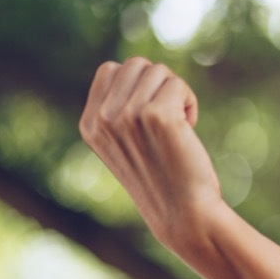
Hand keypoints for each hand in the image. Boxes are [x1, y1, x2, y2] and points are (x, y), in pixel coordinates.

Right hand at [79, 57, 222, 251]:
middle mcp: (103, 118)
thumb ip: (120, 110)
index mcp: (89, 124)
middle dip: (159, 85)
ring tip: (179, 126)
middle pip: (136, 65)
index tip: (151, 114)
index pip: (110, 69)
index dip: (139, 84)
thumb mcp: (126, 143)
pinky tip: (188, 129)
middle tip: (169, 119)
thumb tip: (135, 68)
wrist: (183, 214)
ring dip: (176, 93)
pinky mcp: (157, 115)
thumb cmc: (163, 179)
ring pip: (159, 71)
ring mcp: (128, 115)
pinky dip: (190, 103)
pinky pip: (179, 84)